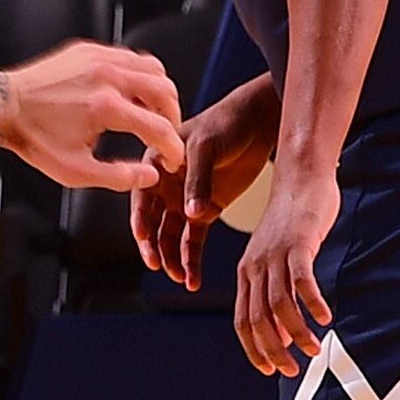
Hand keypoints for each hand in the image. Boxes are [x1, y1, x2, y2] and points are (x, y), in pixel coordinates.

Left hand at [0, 40, 184, 190]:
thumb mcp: (73, 170)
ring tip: (150, 113)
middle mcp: (108, 77)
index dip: (172, 148)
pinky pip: (130, 58)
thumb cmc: (32, 138)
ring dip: (160, 92)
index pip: (159, 127)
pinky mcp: (91, 50)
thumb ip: (117, 176)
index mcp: (106, 107)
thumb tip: (149, 176)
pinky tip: (128, 94)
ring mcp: (100, 58)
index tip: (171, 159)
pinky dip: (139, 76)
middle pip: (165, 91)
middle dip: (172, 116)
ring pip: (153, 69)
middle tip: (164, 133)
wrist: (2, 105)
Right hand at [131, 74, 277, 292]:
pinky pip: (193, 242)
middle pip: (152, 225)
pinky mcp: (205, 212)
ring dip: (172, 260)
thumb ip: (197, 181)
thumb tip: (190, 215)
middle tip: (158, 265)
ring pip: (170, 239)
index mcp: (155, 167)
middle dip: (154, 247)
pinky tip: (193, 279)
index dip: (140, 219)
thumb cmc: (226, 123)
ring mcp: (183, 202)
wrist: (258, 120)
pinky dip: (192, 260)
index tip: (143, 237)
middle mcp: (164, 188)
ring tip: (180, 278)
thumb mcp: (206, 147)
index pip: (141, 198)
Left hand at [238, 163, 342, 377]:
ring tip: (314, 348)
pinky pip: (301, 280)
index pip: (242, 322)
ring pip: (279, 304)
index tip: (269, 369)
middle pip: (258, 320)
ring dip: (296, 331)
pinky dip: (312, 302)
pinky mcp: (297, 245)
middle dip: (274, 350)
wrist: (299, 180)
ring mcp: (274, 256)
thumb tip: (283, 329)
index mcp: (246, 275)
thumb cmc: (292, 224)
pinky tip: (326, 317)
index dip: (254, 349)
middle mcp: (254, 269)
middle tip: (293, 369)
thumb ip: (276, 291)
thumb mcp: (277, 259)